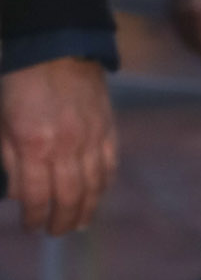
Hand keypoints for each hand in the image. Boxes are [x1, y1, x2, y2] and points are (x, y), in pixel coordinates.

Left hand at [1, 58, 117, 235]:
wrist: (57, 47)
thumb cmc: (20, 84)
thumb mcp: (2, 122)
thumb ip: (10, 160)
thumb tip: (18, 193)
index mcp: (33, 145)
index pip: (35, 195)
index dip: (33, 217)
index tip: (31, 227)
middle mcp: (66, 147)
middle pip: (68, 197)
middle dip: (61, 221)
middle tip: (56, 232)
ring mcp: (91, 138)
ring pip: (93, 187)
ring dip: (86, 210)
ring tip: (79, 224)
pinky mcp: (107, 128)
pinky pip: (110, 165)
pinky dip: (104, 185)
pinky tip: (97, 195)